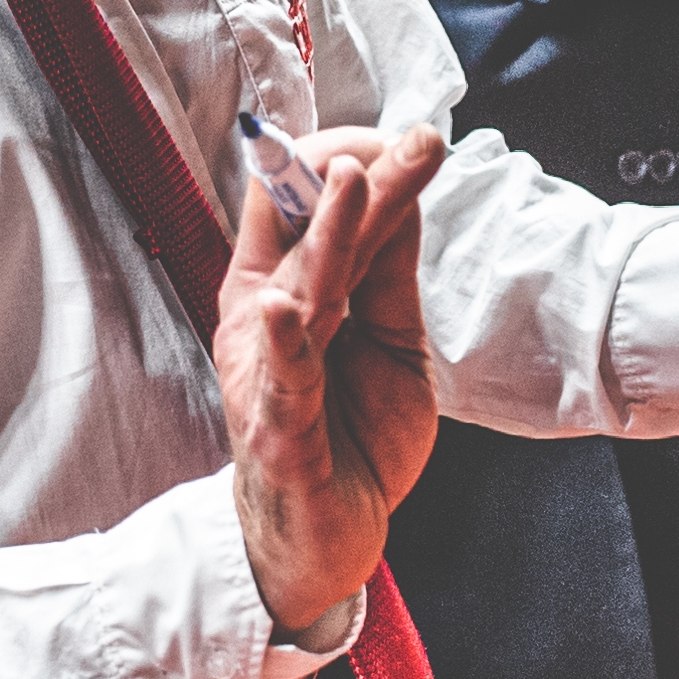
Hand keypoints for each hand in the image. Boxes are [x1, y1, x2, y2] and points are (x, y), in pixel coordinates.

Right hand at [219, 126, 448, 624]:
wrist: (323, 541)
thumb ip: (389, 272)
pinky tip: (280, 306)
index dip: (352, 158)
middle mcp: (266, 318)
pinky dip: (281, 344)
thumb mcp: (390, 341)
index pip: (306, 201)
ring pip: (299, 290)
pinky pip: (281, 381)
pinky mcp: (278, 429)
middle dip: (358, 177)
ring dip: (325, 233)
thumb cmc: (351, 436)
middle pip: (311, 232)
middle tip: (412, 137)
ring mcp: (267, 372)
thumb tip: (405, 188)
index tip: (410, 137)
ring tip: (350, 178)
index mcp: (289, 288)